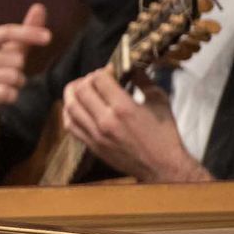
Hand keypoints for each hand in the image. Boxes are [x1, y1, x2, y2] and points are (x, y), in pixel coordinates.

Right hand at [0, 3, 50, 132]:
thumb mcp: (9, 49)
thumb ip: (25, 30)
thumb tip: (39, 7)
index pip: (6, 31)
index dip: (28, 33)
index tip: (48, 37)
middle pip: (13, 56)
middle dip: (21, 66)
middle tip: (14, 71)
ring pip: (11, 76)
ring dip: (18, 82)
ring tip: (10, 83)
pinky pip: (4, 92)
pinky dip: (12, 94)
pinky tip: (8, 94)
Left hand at [61, 68, 210, 182]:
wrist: (161, 167)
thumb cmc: (165, 134)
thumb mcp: (160, 101)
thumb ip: (144, 81)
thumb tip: (132, 66)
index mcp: (124, 108)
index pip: (99, 79)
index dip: (102, 70)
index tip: (109, 71)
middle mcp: (106, 121)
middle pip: (81, 90)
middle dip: (86, 79)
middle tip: (94, 80)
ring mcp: (96, 135)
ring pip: (70, 107)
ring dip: (73, 94)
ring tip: (80, 89)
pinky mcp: (92, 146)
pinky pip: (70, 126)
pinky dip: (69, 113)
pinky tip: (76, 107)